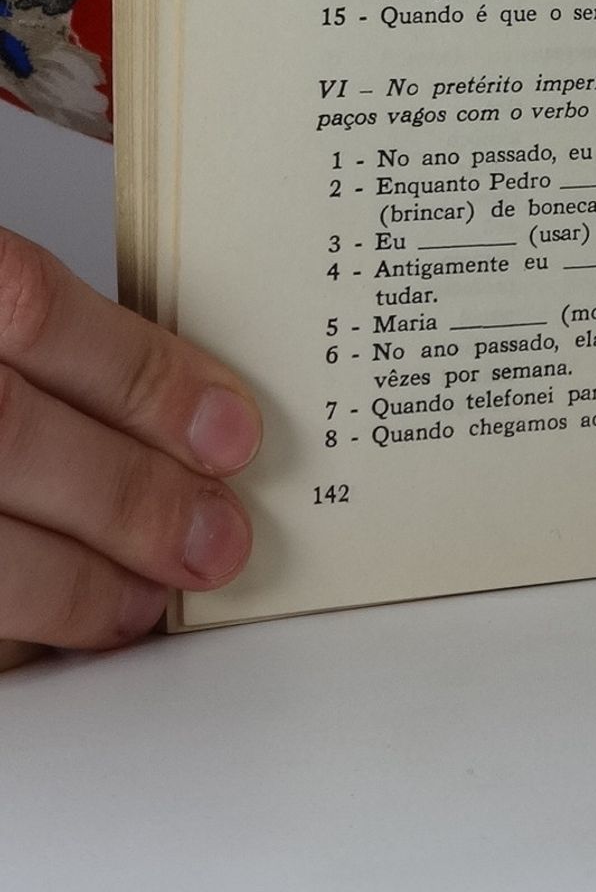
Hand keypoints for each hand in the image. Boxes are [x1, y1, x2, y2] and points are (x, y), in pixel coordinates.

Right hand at [0, 225, 258, 654]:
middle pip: (0, 433)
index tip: (229, 430)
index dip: (141, 374)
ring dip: (60, 581)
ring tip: (141, 601)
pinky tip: (42, 629)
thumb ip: (29, 335)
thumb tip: (175, 411)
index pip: (32, 309)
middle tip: (215, 538)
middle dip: (123, 495)